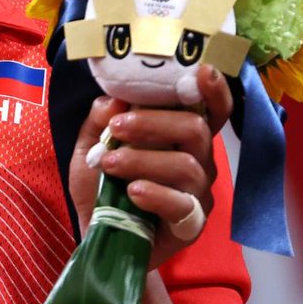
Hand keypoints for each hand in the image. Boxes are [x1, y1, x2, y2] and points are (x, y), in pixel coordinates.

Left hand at [69, 64, 232, 268]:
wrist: (95, 232)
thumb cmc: (101, 182)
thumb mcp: (89, 146)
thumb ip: (99, 120)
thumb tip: (114, 99)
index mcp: (180, 134)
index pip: (210, 108)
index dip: (213, 90)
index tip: (201, 71)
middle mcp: (198, 159)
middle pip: (196, 129)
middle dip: (152, 122)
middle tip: (116, 128)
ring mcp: (198, 193)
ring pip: (187, 165)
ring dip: (141, 159)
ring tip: (108, 164)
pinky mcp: (190, 225)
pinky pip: (183, 206)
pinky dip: (156, 194)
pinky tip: (132, 192)